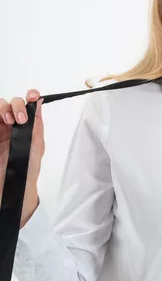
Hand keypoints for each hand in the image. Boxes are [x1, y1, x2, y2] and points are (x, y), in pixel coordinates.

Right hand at [0, 89, 43, 208]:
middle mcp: (11, 124)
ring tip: (9, 121)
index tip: (33, 95)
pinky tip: (0, 123)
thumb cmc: (27, 168)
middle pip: (11, 103)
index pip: (27, 105)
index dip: (30, 96)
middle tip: (21, 119)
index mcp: (25, 125)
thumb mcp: (36, 145)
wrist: (13, 185)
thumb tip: (39, 103)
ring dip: (4, 109)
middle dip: (16, 105)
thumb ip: (36, 124)